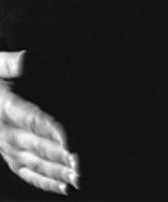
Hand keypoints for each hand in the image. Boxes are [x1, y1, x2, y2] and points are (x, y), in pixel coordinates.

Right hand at [0, 51, 78, 194]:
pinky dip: (46, 181)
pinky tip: (65, 187)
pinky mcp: (11, 157)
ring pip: (35, 163)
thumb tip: (25, 59)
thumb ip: (11, 63)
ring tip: (79, 176)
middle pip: (37, 146)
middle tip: (82, 162)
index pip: (31, 120)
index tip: (70, 139)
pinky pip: (28, 173)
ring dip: (58, 171)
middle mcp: (6, 132)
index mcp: (6, 108)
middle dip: (61, 155)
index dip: (51, 130)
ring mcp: (7, 148)